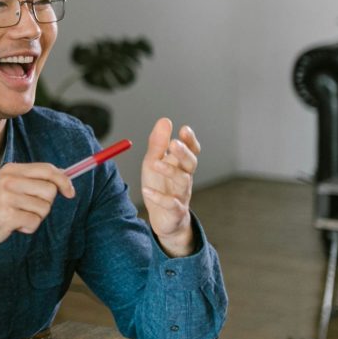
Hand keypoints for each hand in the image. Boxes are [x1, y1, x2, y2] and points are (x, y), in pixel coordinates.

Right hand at [0, 163, 74, 264]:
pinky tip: (13, 226)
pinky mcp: (6, 216)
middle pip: (50, 190)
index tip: (70, 192)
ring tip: (17, 217)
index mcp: (11, 169)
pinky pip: (34, 222)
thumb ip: (29, 180)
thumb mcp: (6, 185)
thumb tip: (62, 176)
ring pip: (44, 208)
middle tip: (28, 209)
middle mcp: (9, 180)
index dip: (64, 180)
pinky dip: (27, 228)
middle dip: (45, 204)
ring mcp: (7, 198)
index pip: (47, 169)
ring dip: (35, 218)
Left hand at [140, 118, 201, 256]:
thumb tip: (165, 120)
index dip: (190, 141)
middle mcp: (184, 178)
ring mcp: (182, 194)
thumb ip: (158, 144)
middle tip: (174, 143)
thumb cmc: (159, 186)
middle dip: (184, 153)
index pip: (191, 150)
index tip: (184, 129)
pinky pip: (170, 204)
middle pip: (190, 164)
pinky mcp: (175, 210)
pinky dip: (159, 197)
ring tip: (155, 163)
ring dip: (170, 171)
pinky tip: (146, 191)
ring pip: (183, 181)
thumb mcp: (154, 162)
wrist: (162, 218)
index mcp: (180, 164)